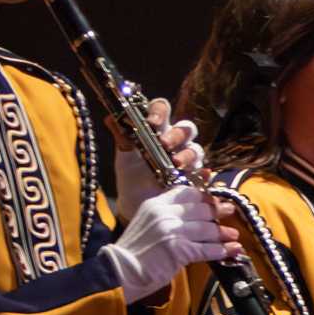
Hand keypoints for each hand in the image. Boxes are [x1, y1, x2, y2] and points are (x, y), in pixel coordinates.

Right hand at [105, 187, 239, 302]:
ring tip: (233, 235)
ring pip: (206, 228)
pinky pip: (207, 248)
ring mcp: (172, 231)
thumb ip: (165, 215)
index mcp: (155, 204)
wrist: (118, 271)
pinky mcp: (179, 250)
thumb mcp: (145, 223)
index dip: (204, 195)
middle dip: (217, 210)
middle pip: (200, 208)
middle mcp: (164, 214)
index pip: (185, 192)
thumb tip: (191, 216)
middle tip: (229, 211)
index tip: (214, 198)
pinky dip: (222, 250)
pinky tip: (233, 250)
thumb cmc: (132, 252)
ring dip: (223, 232)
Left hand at [113, 98, 204, 217]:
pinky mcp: (194, 177)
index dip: (160, 111)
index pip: (162, 109)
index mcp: (157, 129)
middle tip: (164, 143)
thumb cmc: (131, 177)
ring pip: (195, 148)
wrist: (136, 205)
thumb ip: (122, 137)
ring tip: (175, 163)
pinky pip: (203, 173)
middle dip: (176, 134)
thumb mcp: (124, 157)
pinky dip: (202, 173)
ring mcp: (187, 159)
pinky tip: (200, 175)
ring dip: (187, 154)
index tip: (152, 122)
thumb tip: (110, 118)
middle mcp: (175, 141)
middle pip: (185, 128)